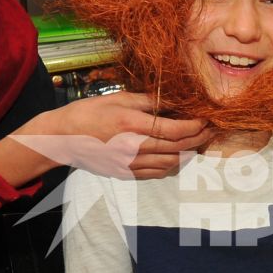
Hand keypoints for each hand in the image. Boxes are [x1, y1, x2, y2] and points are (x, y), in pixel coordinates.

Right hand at [0, 92, 211, 185]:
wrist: (62, 138)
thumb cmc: (88, 113)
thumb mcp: (117, 98)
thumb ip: (148, 101)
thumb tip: (174, 100)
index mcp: (131, 124)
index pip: (173, 130)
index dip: (195, 126)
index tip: (206, 119)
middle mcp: (132, 147)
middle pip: (176, 147)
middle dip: (198, 139)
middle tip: (210, 130)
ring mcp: (129, 164)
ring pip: (170, 163)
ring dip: (187, 153)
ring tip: (196, 142)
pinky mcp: (125, 174)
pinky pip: (156, 173)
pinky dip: (171, 165)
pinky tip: (176, 155)